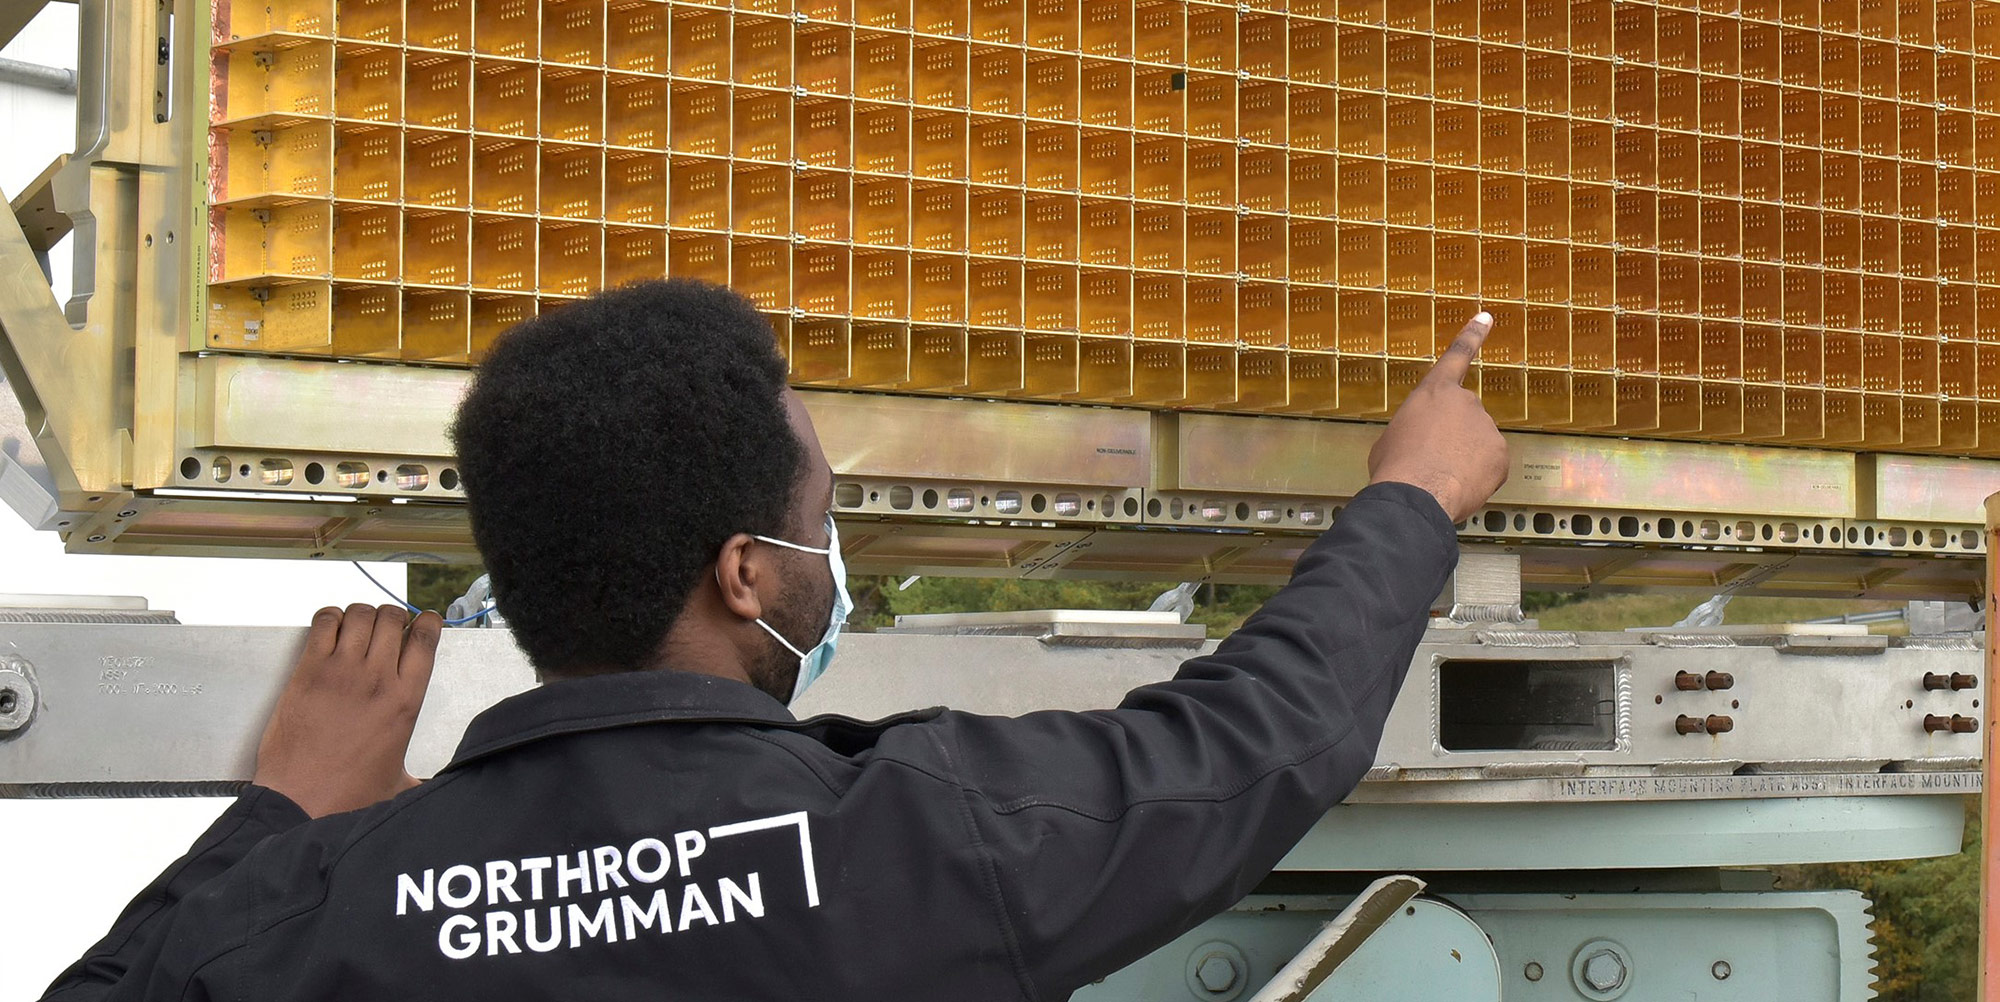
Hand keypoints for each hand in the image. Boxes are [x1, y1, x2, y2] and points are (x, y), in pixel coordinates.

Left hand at [253, 604, 441, 818]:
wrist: (301, 801)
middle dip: (392, 617)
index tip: (422, 623)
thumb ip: (421, 777)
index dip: (426, 622)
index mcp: (405, 701)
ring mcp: (341, 672)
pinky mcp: (308, 671)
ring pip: (360, 615)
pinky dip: (330, 617)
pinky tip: (331, 628)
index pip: (425, 639)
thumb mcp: (400, 782)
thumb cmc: (347, 795)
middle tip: (386, 627)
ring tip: (358, 626)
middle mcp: (377, 679)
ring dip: (362, 615)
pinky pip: (324, 623)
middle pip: (392, 618)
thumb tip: (433, 788)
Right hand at [1367, 312, 1510, 523]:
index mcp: (1434, 392)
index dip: (1472, 335)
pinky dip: (1478, 478)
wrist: (1416, 493)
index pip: (1456, 355)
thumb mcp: (1392, 438)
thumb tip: (1422, 444)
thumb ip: (1415, 429)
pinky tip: (1459, 486)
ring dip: (1464, 458)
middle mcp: (1466, 401)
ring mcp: (1487, 427)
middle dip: (1454, 437)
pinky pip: (1490, 466)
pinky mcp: (1501, 454)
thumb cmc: (1395, 465)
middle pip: (1465, 417)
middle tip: (1432, 461)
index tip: (1486, 316)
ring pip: (1478, 444)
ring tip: (1442, 477)